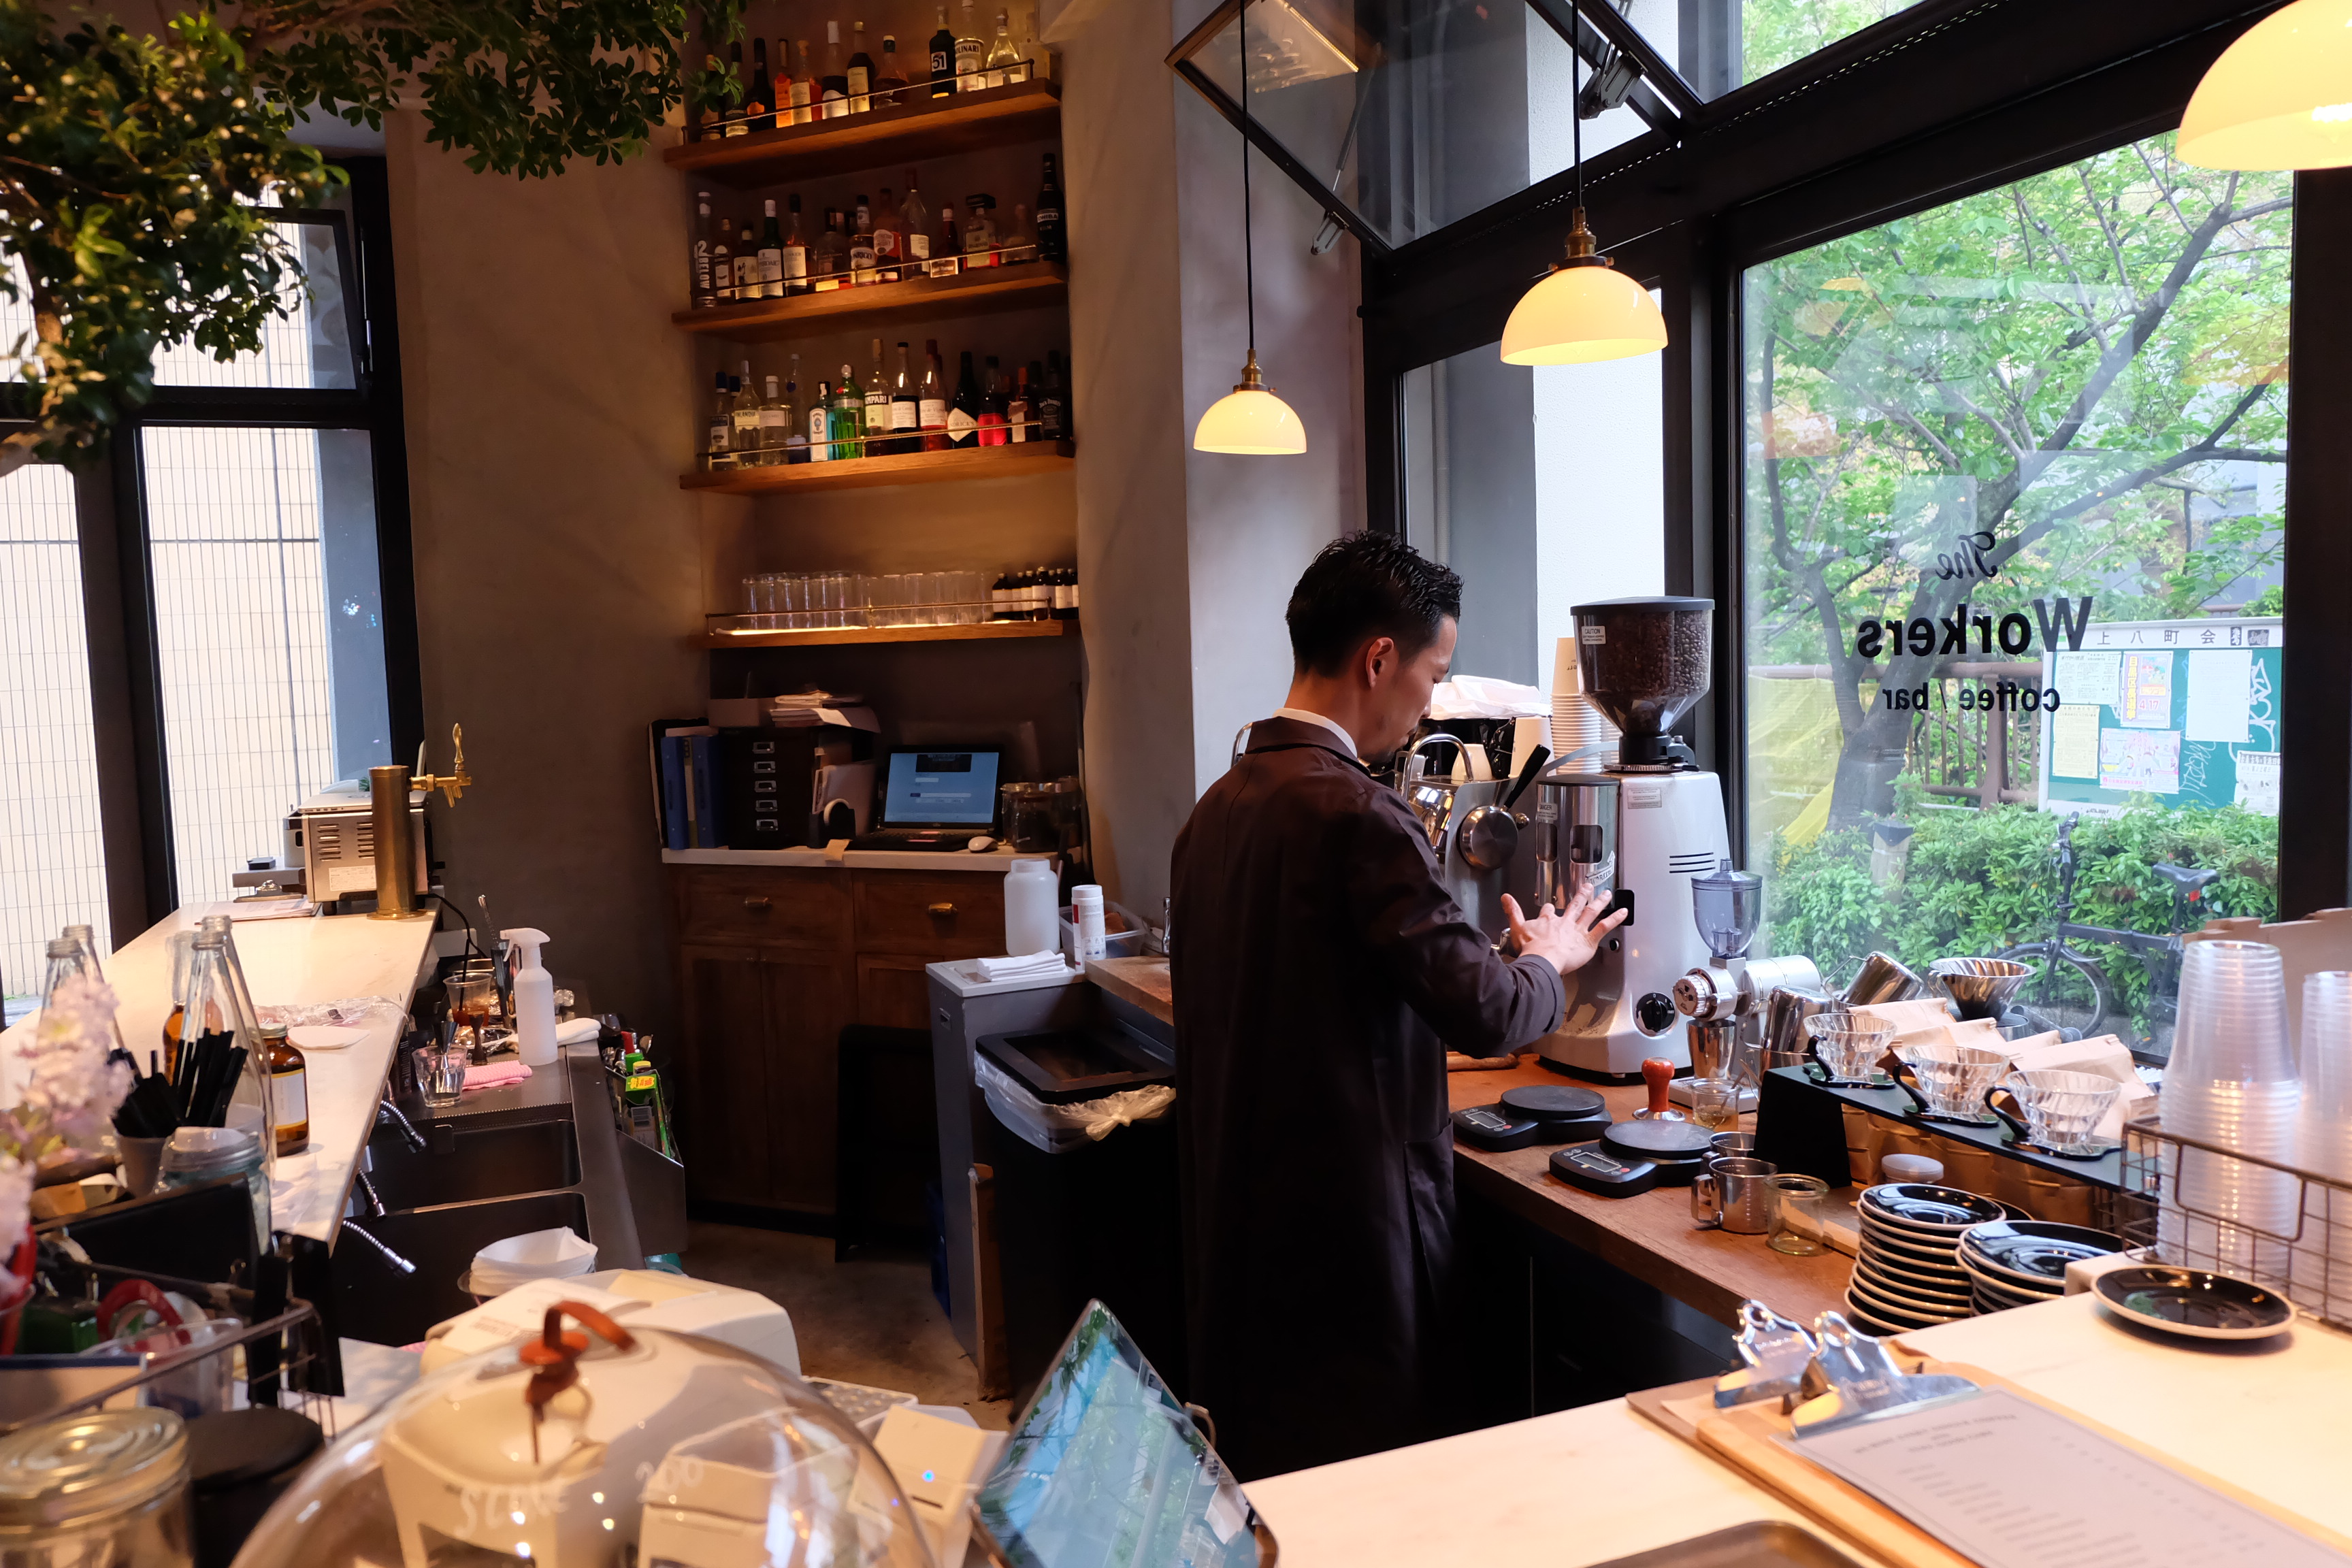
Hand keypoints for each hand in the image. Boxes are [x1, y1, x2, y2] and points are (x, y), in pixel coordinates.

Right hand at [1505, 886, 1625, 976]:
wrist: (1542, 960)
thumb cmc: (1531, 949)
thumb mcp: (1516, 928)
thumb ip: (1512, 912)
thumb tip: (1504, 898)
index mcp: (1548, 920)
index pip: (1548, 911)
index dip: (1549, 908)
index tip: (1549, 906)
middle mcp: (1565, 922)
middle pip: (1575, 905)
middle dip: (1581, 895)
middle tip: (1587, 887)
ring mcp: (1577, 930)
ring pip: (1591, 912)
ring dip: (1600, 902)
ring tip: (1607, 894)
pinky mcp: (1588, 940)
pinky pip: (1604, 927)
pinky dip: (1615, 919)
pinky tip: (1623, 912)